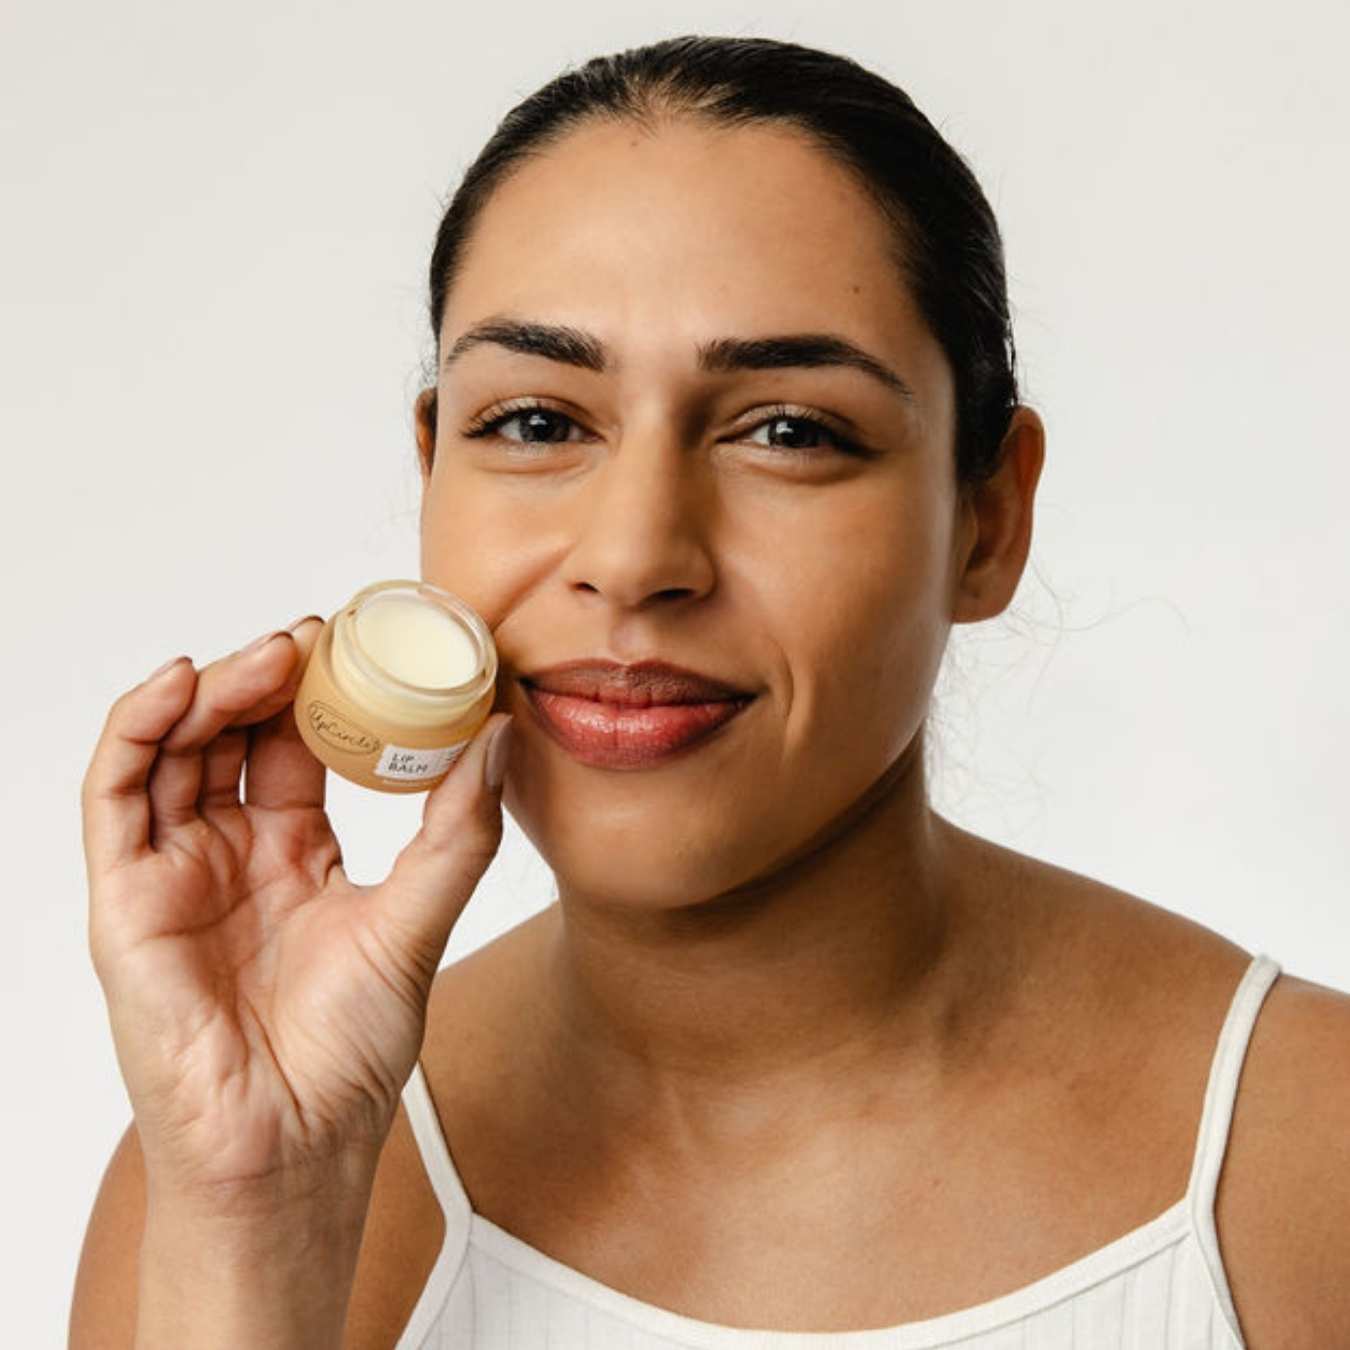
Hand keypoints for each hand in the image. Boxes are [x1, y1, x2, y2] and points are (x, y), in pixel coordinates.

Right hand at [80, 617, 512, 1209]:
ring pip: (172, 751)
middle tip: (314, 638)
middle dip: (265, 678)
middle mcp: (230, 855)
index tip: (358, 644)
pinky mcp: (127, 900)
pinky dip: (137, 732)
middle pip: (231, 735)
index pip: (294, 746)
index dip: (318, 691)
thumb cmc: (347, 1055)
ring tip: (267, 654)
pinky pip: (113, 798)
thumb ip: (458, 831)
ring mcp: (175, 873)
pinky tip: (180, 687)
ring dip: (211, 690)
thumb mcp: (419, 921)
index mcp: (296, 855)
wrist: (293, 1149)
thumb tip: (502, 738)